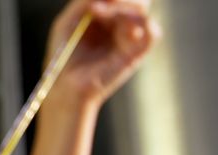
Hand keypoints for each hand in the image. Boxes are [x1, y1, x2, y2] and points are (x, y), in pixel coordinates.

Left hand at [46, 0, 160, 107]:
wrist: (67, 84)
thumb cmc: (64, 55)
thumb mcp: (68, 22)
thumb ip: (84, 2)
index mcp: (106, 16)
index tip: (93, 3)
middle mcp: (121, 26)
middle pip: (136, 0)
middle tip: (97, 5)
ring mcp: (130, 39)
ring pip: (141, 11)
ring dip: (120, 8)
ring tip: (97, 13)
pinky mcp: (136, 54)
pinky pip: (153, 33)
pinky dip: (143, 24)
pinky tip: (124, 28)